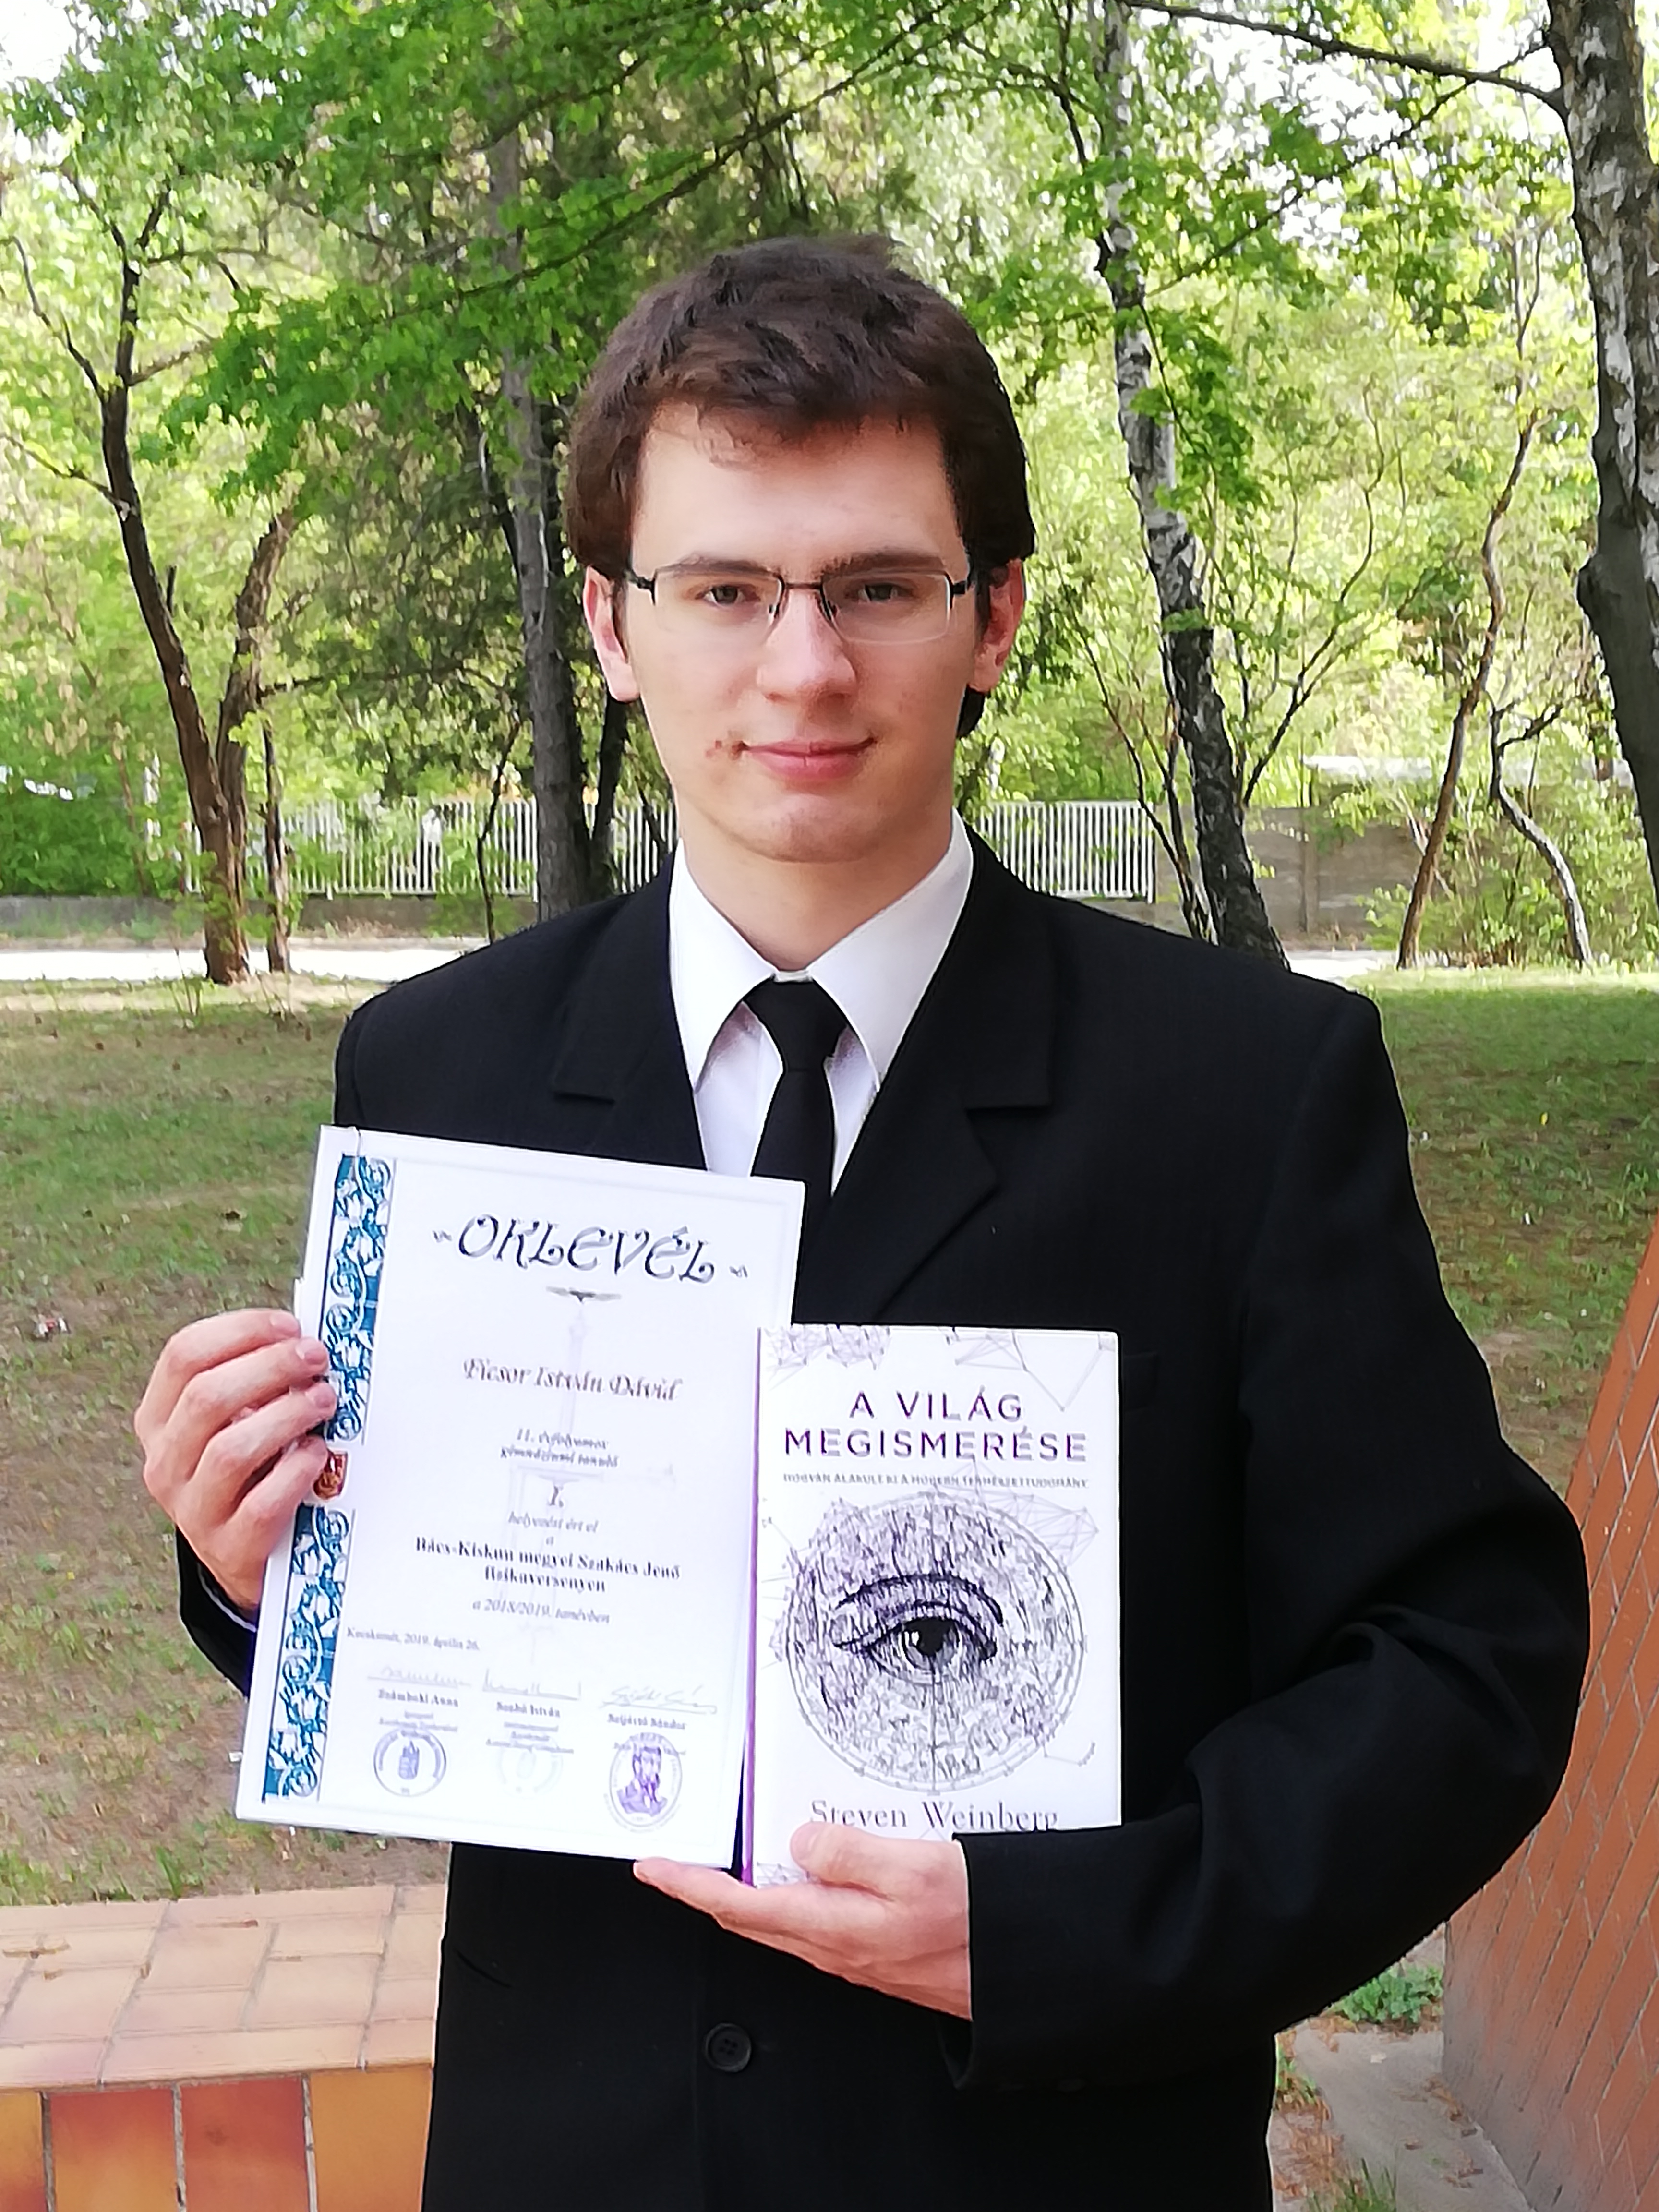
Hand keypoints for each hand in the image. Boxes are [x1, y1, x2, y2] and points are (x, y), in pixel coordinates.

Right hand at [135, 1309, 337, 1613]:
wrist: (249, 1555)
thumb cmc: (253, 1470)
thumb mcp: (238, 1423)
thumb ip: (257, 1383)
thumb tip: (307, 1339)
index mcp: (159, 1419)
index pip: (183, 1355)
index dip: (240, 1331)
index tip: (290, 1326)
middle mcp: (165, 1463)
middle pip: (207, 1397)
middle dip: (270, 1366)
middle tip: (317, 1358)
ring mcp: (192, 1510)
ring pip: (230, 1451)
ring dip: (286, 1416)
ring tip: (324, 1401)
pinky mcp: (229, 1548)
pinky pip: (261, 1504)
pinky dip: (295, 1472)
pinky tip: (318, 1454)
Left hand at [634, 1822, 970, 2017]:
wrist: (1020, 1971)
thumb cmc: (976, 1922)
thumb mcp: (912, 1868)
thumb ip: (848, 1852)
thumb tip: (801, 1840)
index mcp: (833, 1925)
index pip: (739, 1905)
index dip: (690, 1885)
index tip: (653, 1867)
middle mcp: (835, 1946)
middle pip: (750, 1918)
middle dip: (706, 1891)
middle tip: (675, 1864)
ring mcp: (854, 1954)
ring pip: (781, 1922)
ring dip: (746, 1894)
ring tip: (725, 1863)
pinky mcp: (876, 1952)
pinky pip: (815, 1923)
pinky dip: (788, 1899)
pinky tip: (801, 1877)